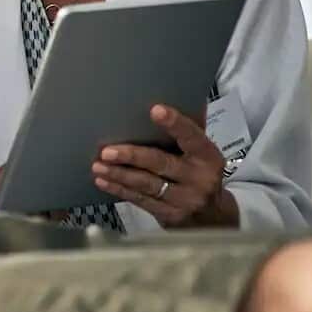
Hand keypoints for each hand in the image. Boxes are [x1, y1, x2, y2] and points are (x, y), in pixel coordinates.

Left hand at [92, 105, 238, 227]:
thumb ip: (189, 130)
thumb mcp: (202, 153)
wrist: (213, 218)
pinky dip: (119, 190)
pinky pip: (140, 201)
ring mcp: (184, 200)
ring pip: (146, 185)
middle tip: (108, 151)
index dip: (175, 124)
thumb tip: (182, 93)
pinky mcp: (169, 215)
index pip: (191, 137)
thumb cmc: (199, 173)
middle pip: (161, 164)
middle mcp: (198, 178)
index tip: (155, 110)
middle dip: (132, 156)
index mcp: (208, 156)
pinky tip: (103, 180)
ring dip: (119, 175)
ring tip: (98, 165)